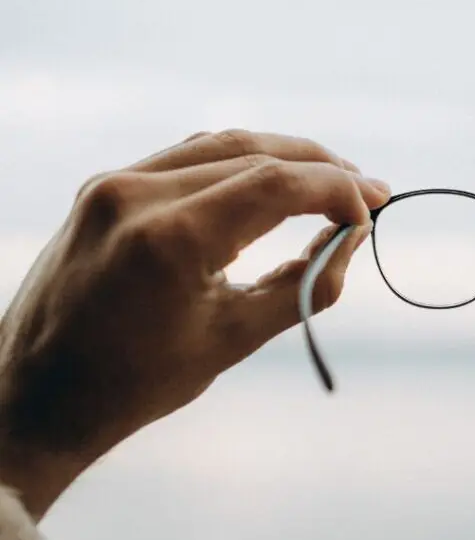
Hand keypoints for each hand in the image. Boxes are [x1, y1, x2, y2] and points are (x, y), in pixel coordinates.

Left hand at [0, 130, 389, 518]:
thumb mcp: (234, 340)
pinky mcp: (104, 186)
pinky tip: (271, 179)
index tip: (374, 208)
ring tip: (329, 181)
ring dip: (284, 156)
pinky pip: (189, 155)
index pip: (278, 183)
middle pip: (255, 151)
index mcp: (168, 239)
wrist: (34, 396)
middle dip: (321, 168)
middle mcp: (135, 193)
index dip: (338, 190)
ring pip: (223, 143)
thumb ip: (306, 286)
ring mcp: (113, 183)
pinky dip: (240, 160)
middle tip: (366, 190)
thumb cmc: (135, 384)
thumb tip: (351, 239)